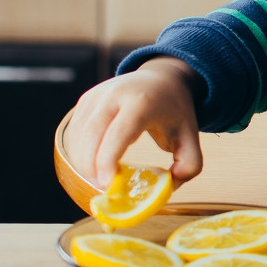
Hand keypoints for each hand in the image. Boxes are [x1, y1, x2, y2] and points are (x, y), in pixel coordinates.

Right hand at [66, 56, 202, 189]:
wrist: (162, 78)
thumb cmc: (175, 111)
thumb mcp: (191, 135)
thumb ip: (190, 164)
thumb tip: (169, 186)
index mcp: (143, 101)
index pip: (119, 132)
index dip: (108, 159)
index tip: (106, 185)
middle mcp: (116, 94)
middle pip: (92, 133)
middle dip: (90, 165)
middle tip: (99, 189)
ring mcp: (98, 95)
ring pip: (79, 133)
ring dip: (82, 160)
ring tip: (97, 179)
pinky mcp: (86, 99)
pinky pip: (75, 130)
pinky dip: (79, 151)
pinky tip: (92, 163)